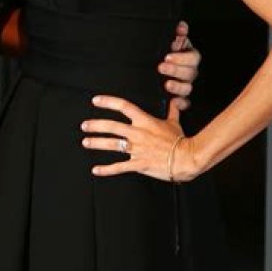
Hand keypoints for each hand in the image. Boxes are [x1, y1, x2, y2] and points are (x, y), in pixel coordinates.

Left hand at [81, 94, 196, 180]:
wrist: (186, 158)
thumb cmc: (180, 140)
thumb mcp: (174, 122)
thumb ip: (172, 110)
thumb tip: (175, 100)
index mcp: (145, 121)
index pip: (124, 106)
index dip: (108, 102)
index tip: (96, 101)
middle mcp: (138, 133)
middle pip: (112, 126)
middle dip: (95, 125)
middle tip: (84, 125)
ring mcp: (137, 149)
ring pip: (112, 144)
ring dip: (97, 143)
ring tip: (85, 142)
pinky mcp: (138, 164)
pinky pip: (119, 167)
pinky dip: (106, 170)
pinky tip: (95, 170)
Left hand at [158, 20, 200, 111]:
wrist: (148, 67)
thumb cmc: (162, 53)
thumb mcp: (166, 42)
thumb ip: (176, 34)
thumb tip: (181, 26)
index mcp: (188, 57)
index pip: (192, 57)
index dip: (182, 57)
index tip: (167, 55)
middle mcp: (189, 71)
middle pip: (190, 73)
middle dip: (176, 70)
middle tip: (161, 67)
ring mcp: (186, 85)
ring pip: (188, 88)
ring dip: (178, 86)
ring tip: (167, 84)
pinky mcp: (181, 98)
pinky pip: (185, 103)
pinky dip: (180, 103)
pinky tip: (173, 102)